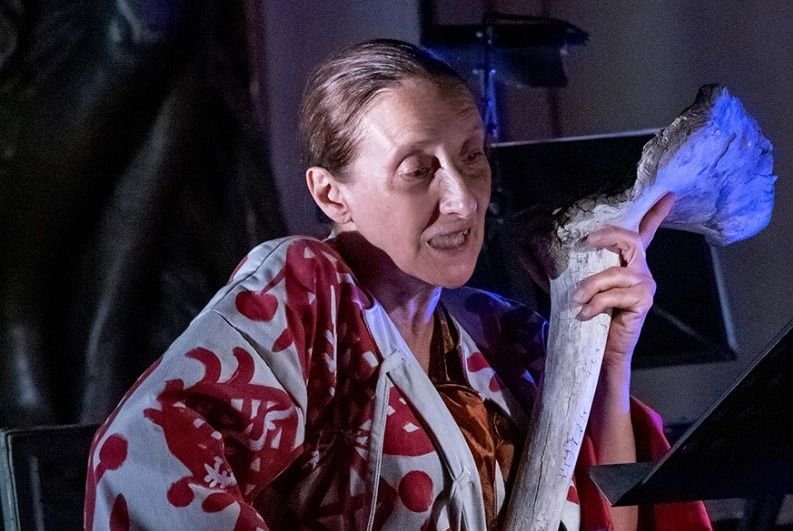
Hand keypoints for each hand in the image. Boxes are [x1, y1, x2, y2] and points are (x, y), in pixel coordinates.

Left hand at [573, 193, 675, 369]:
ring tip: (576, 299)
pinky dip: (596, 303)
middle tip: (587, 241)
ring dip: (591, 285)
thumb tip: (526, 252)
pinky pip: (616, 294)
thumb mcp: (570, 286)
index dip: (657, 212)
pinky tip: (585, 313)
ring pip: (616, 273)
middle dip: (608, 237)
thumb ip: (557, 269)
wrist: (601, 350)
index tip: (668, 194)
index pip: (645, 232)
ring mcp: (645, 284)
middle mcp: (640, 269)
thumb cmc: (588, 314)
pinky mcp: (644, 301)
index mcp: (627, 261)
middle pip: (631, 239)